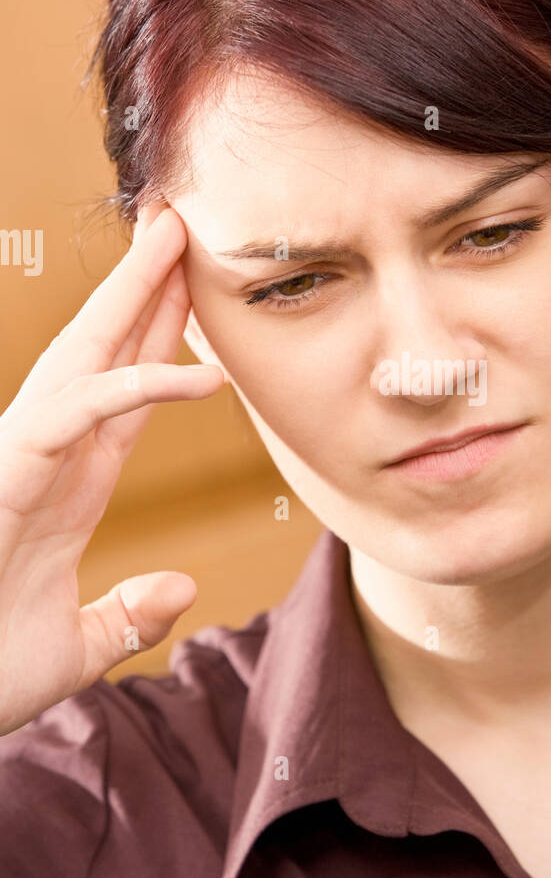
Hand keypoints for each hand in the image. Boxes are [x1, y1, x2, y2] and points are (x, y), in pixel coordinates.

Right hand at [0, 202, 224, 734]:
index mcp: (62, 492)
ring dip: (131, 298)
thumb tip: (183, 587)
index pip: (122, 403)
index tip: (194, 301)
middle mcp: (41, 463)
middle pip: (102, 359)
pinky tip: (204, 373)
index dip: (160, 349)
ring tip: (175, 238)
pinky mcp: (5, 473)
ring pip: (83, 361)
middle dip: (142, 292)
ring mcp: (18, 461)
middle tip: (181, 228)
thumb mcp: (77, 649)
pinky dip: (137, 388)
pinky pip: (77, 415)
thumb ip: (128, 616)